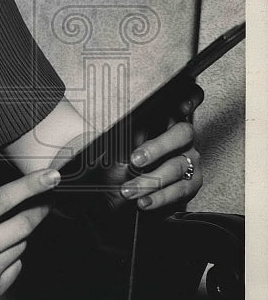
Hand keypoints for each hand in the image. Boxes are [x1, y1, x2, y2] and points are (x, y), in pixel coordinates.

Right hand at [0, 169, 59, 299]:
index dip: (30, 186)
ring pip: (21, 244)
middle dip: (39, 208)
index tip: (52, 176)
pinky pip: (17, 265)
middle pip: (23, 224)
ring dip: (17, 234)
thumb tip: (2, 191)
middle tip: (45, 199)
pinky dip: (10, 255)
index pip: (1, 200)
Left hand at [115, 80, 204, 211]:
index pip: (186, 99)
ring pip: (177, 166)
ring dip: (150, 180)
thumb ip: (122, 131)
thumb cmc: (120, 162)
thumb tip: (108, 120)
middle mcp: (181, 137)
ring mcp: (190, 159)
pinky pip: (180, 190)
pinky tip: (144, 201)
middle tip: (135, 160)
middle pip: (183, 133)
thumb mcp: (118, 143)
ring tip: (129, 190)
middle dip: (158, 146)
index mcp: (164, 118)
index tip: (182, 105)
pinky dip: (159, 197)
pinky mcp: (192, 182)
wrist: (121, 196)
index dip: (191, 97)